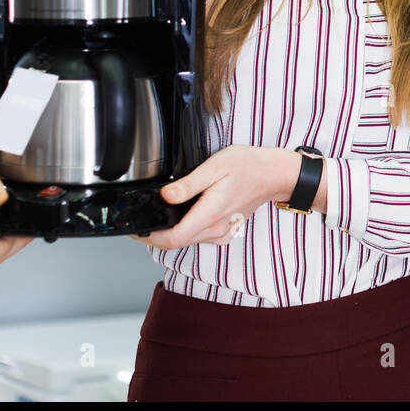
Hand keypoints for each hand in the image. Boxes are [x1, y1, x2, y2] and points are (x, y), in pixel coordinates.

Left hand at [129, 144, 300, 249]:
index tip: (136, 229)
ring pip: (187, 241)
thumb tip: (165, 196)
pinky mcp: (225, 232)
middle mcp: (216, 229)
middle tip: (141, 221)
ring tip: (158, 216)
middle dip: (155, 235)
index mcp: (210, 214)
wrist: (273, 175)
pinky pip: (199, 238)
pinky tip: (182, 216)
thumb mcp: (214, 167)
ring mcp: (222, 233)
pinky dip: (185, 231)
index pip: (172, 239)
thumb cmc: (248, 167)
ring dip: (169, 233)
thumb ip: (188, 184)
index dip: (149, 237)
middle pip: (176, 243)